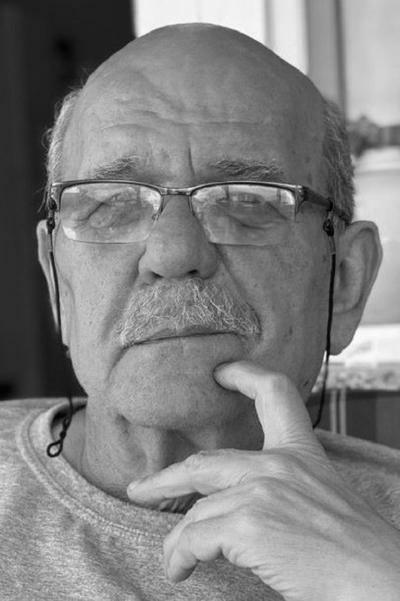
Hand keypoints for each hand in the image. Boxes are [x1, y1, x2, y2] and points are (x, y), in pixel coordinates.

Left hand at [127, 362, 399, 600]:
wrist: (383, 583)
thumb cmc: (356, 552)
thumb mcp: (324, 500)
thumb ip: (288, 489)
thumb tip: (245, 507)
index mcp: (302, 452)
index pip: (274, 393)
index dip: (244, 375)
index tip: (220, 370)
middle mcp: (279, 463)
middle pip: (205, 461)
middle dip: (167, 479)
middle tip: (142, 488)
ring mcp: (262, 490)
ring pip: (196, 509)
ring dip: (178, 538)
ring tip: (175, 558)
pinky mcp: (249, 523)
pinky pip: (194, 537)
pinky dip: (179, 555)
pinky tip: (181, 569)